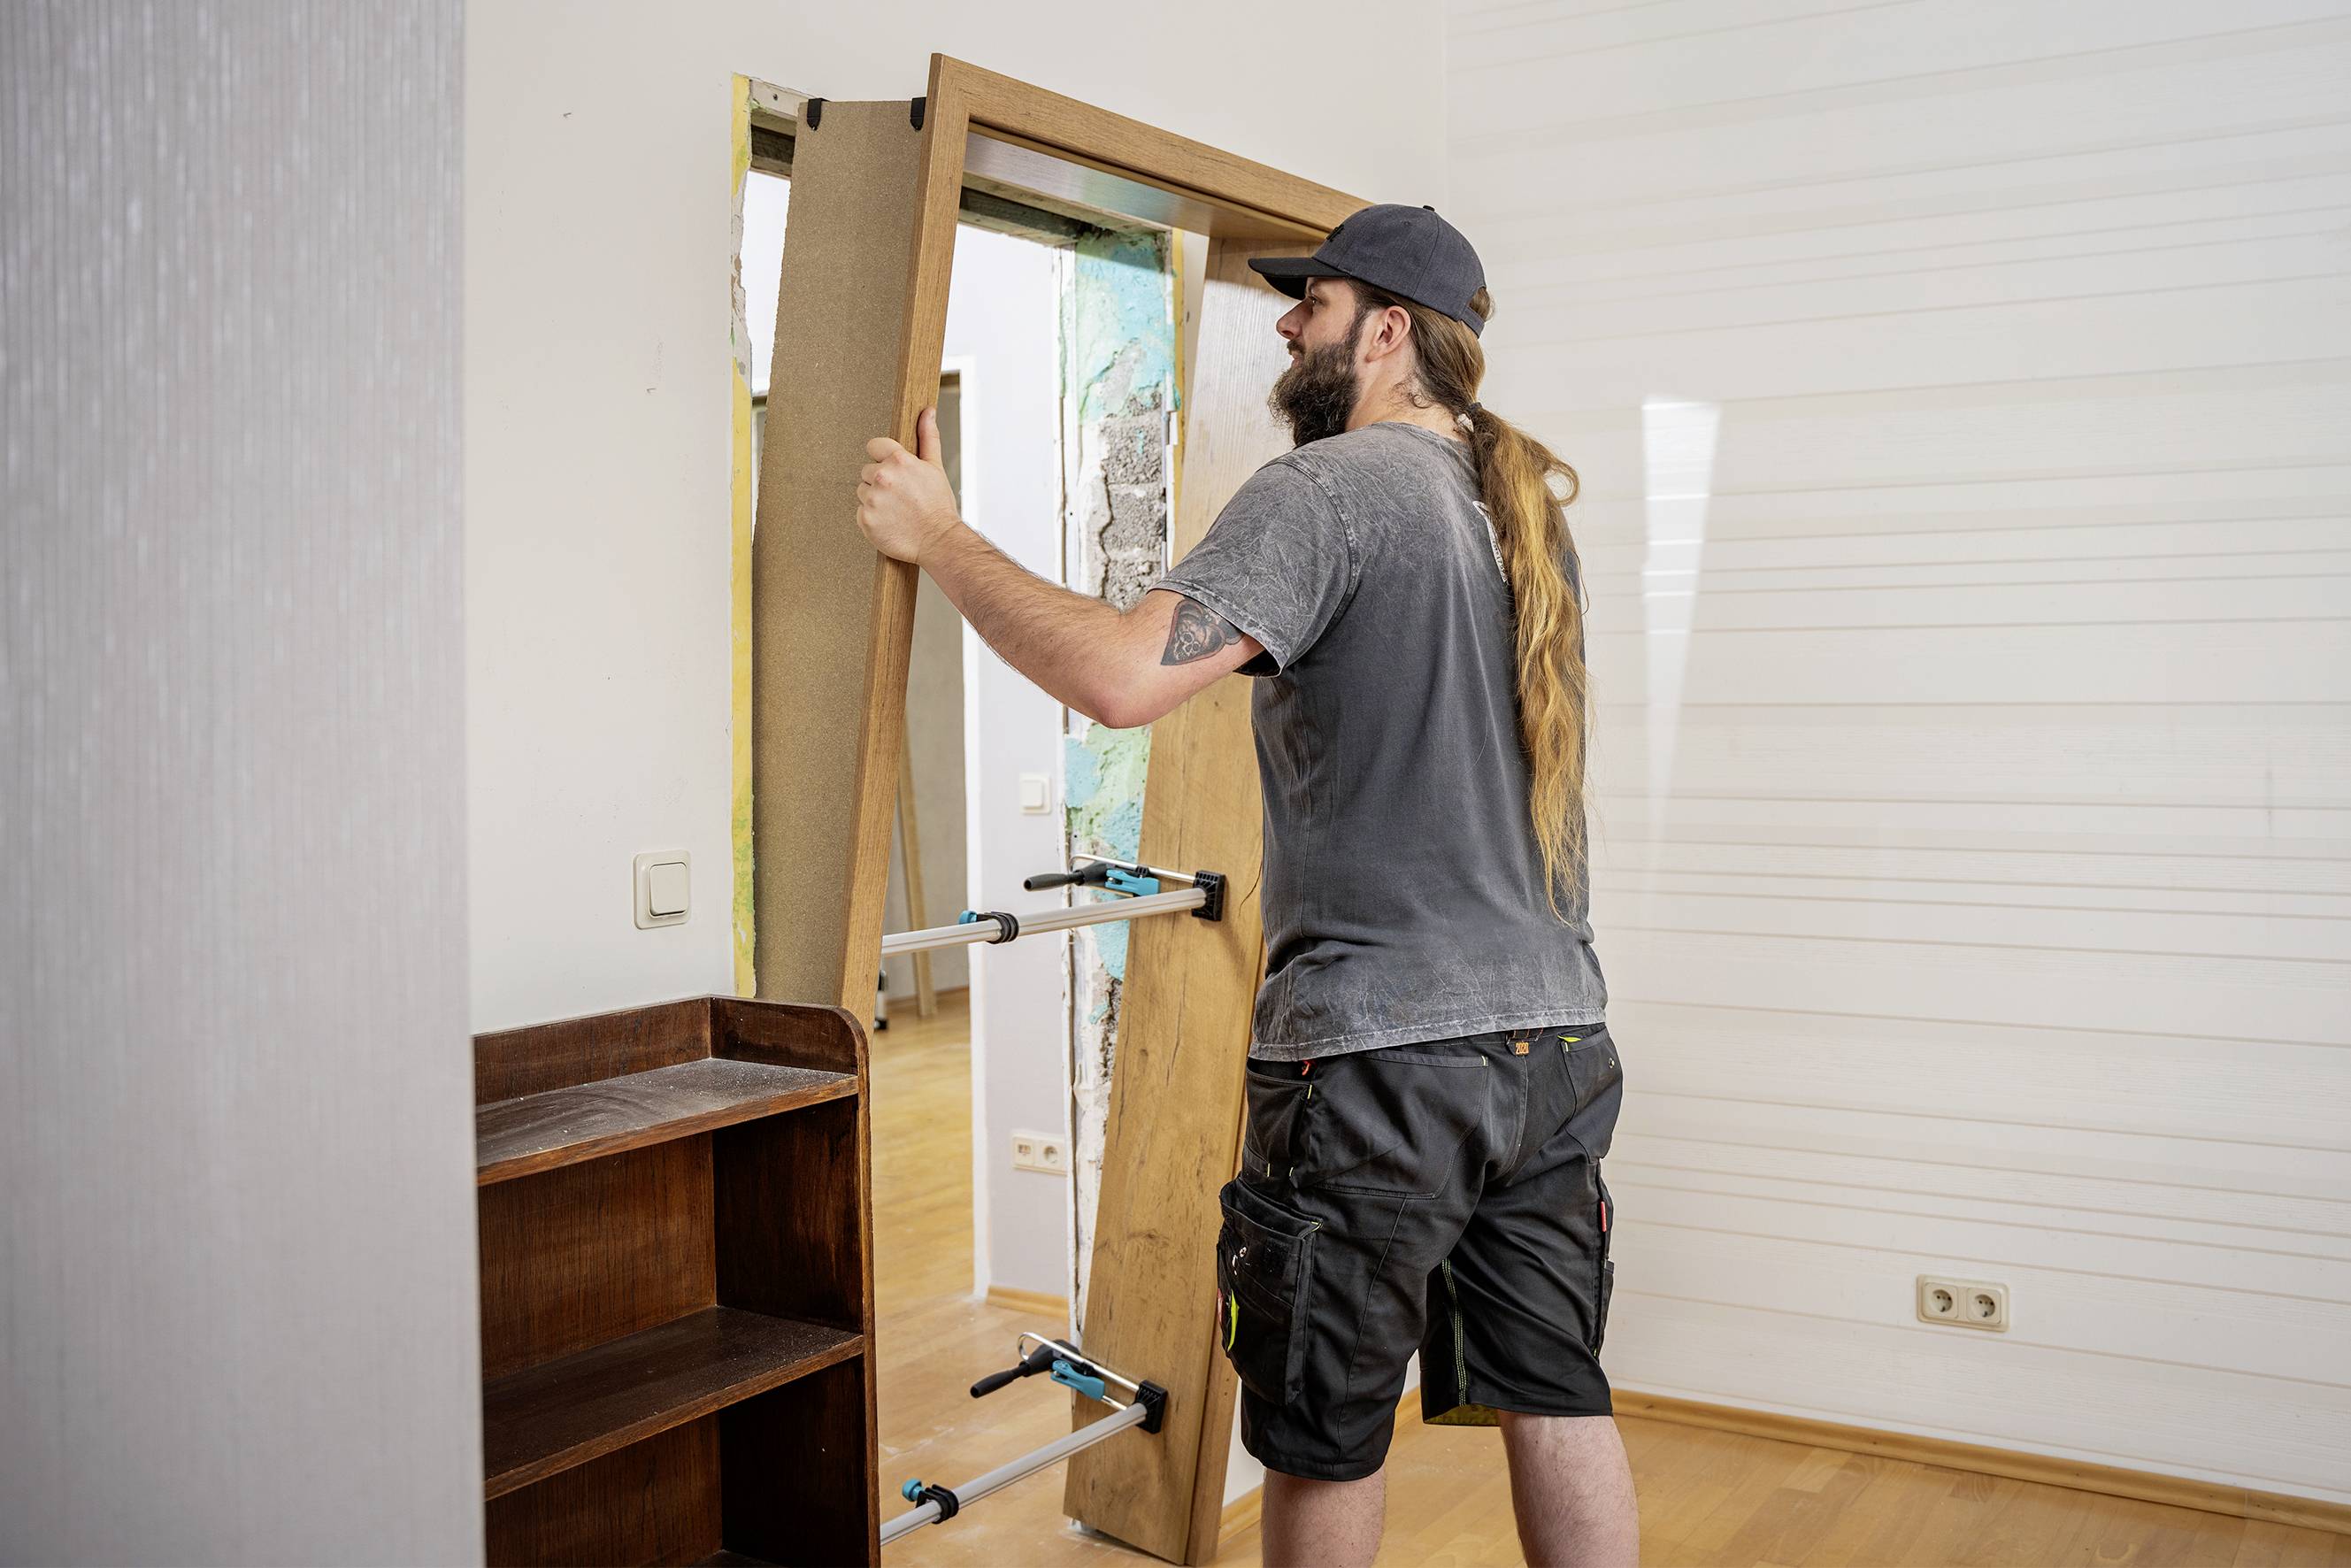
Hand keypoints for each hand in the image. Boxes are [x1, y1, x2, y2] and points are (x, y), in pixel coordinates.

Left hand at [857, 407, 960, 565]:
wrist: (938, 540)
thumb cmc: (938, 506)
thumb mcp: (935, 467)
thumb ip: (927, 437)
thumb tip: (927, 412)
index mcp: (898, 461)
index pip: (874, 446)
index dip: (883, 458)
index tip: (893, 471)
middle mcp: (882, 477)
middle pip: (867, 471)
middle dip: (880, 481)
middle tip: (900, 495)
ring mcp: (871, 499)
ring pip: (862, 491)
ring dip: (874, 499)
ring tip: (896, 509)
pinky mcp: (865, 519)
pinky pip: (860, 512)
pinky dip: (871, 517)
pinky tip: (889, 521)